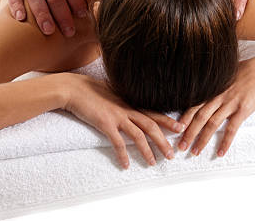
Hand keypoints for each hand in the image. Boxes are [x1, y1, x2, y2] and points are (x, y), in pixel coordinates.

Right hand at [61, 73, 183, 168]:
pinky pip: (118, 143)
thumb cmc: (89, 90)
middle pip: (151, 126)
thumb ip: (121, 100)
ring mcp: (117, 116)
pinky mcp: (105, 124)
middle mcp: (127, 108)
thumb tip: (127, 105)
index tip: (181, 127)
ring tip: (153, 163)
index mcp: (129, 102)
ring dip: (148, 150)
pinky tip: (126, 165)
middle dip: (163, 141)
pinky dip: (123, 155)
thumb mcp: (110, 92)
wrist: (73, 89)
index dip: (168, 120)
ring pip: (139, 135)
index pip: (153, 112)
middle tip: (172, 154)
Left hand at [176, 53, 254, 156]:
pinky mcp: (243, 109)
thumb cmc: (246, 71)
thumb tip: (205, 92)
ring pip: (212, 124)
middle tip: (180, 146)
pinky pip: (232, 128)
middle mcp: (218, 96)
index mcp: (213, 89)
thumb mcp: (225, 75)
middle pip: (199, 117)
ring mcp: (230, 102)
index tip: (175, 129)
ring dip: (202, 139)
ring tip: (195, 152)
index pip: (193, 105)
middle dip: (188, 133)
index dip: (183, 118)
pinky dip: (225, 141)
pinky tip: (220, 152)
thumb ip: (215, 86)